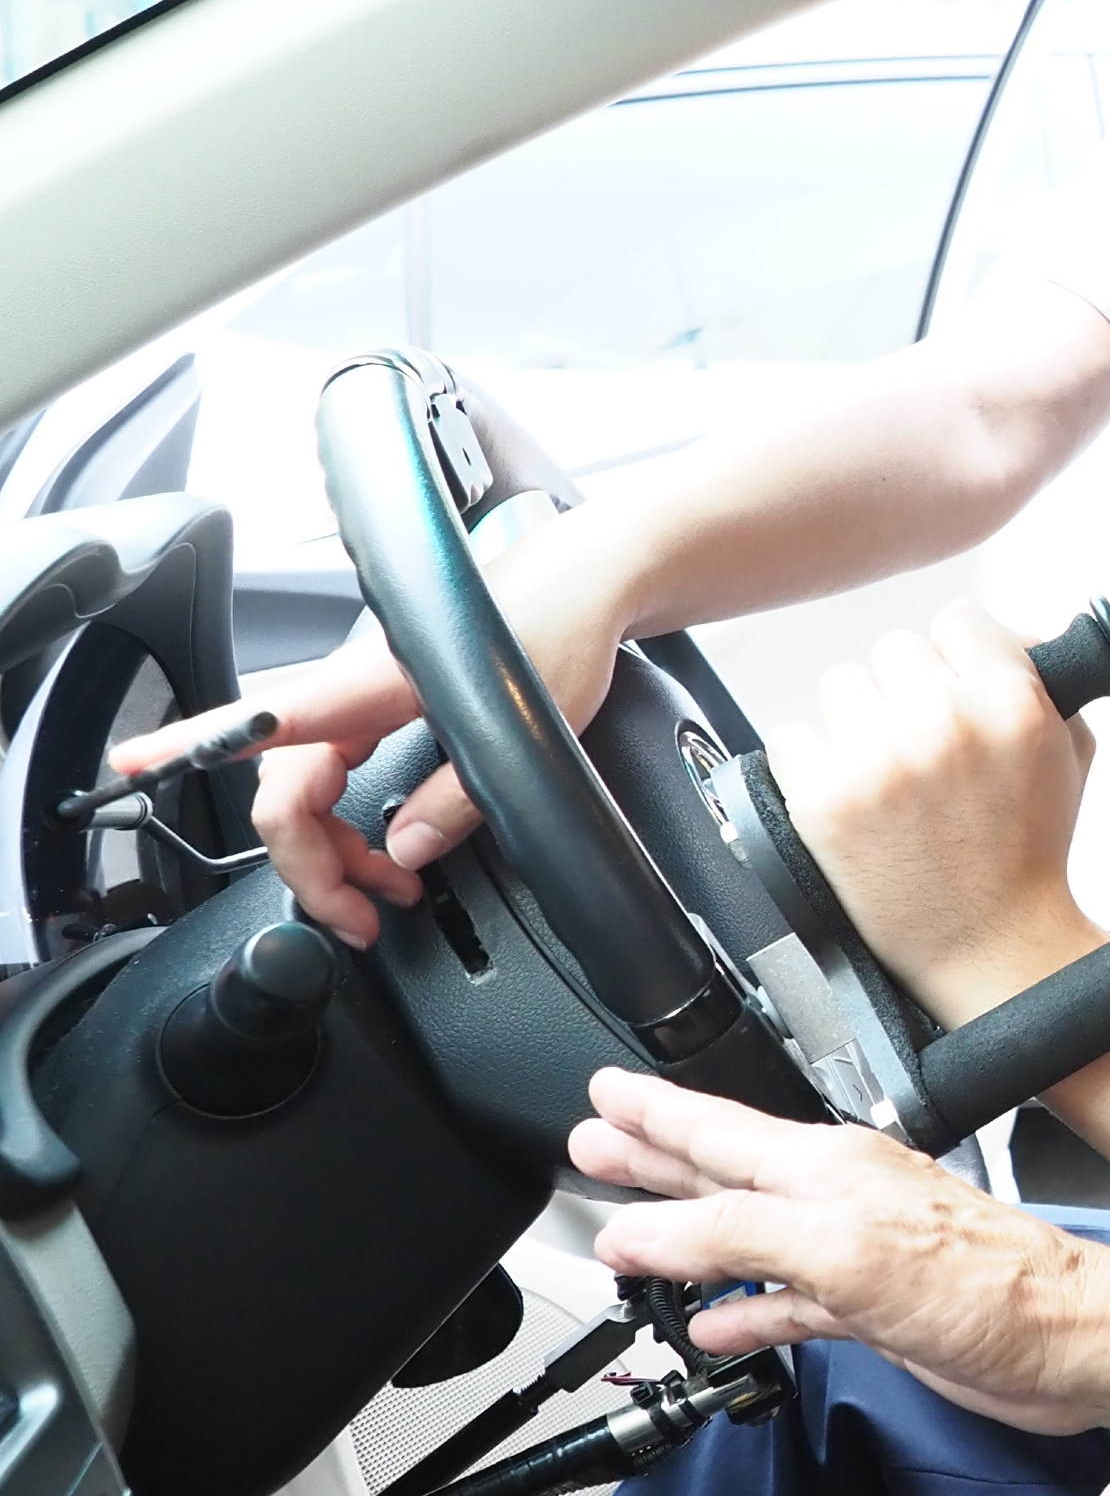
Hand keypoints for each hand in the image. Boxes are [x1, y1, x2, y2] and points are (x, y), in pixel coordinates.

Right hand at [108, 513, 636, 946]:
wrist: (593, 578)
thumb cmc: (560, 626)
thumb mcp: (521, 730)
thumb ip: (457, 800)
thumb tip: (403, 852)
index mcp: (371, 683)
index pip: (261, 725)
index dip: (186, 748)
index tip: (131, 766)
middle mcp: (354, 686)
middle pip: (286, 787)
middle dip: (310, 864)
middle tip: (360, 918)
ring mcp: (366, 693)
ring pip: (312, 784)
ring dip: (335, 848)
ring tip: (389, 891)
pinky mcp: (387, 700)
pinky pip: (341, 766)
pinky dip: (348, 815)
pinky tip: (377, 846)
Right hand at [578, 1068, 1109, 1437]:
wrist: (1067, 1342)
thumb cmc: (987, 1286)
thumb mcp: (840, 1250)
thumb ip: (736, 1235)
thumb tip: (643, 1232)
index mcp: (826, 1168)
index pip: (717, 1130)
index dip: (655, 1114)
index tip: (602, 1093)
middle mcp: (836, 1200)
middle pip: (721, 1173)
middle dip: (655, 1159)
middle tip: (592, 1143)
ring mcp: (853, 1254)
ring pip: (747, 1237)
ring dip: (686, 1236)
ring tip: (629, 1230)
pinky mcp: (873, 1310)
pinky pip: (786, 1303)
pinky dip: (745, 1312)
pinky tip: (714, 1325)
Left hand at [768, 603, 1098, 1025]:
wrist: (992, 946)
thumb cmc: (1029, 851)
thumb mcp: (1067, 752)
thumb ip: (1042, 681)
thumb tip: (1006, 632)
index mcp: (1011, 701)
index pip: (957, 621)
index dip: (956, 657)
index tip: (952, 690)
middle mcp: (945, 721)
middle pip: (894, 650)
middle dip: (905, 693)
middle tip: (919, 744)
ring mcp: (881, 759)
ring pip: (841, 686)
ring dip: (856, 724)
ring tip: (883, 774)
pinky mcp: (825, 800)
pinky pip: (790, 738)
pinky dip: (809, 765)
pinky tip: (844, 795)